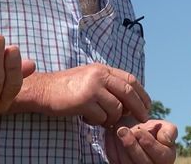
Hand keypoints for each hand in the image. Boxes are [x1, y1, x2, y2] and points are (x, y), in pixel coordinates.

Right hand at [33, 64, 150, 125]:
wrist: (43, 89)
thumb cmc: (67, 86)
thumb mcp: (89, 77)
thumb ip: (107, 83)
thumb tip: (129, 98)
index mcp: (102, 69)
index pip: (130, 80)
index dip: (142, 94)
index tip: (147, 106)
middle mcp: (99, 75)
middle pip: (128, 93)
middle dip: (138, 108)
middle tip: (142, 119)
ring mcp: (92, 87)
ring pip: (116, 108)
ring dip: (112, 118)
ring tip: (100, 118)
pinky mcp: (84, 101)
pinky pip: (101, 117)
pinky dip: (97, 121)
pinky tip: (87, 118)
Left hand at [105, 118, 176, 163]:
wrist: (136, 131)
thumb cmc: (152, 130)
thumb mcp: (164, 127)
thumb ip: (169, 131)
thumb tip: (166, 139)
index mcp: (166, 158)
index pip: (161, 156)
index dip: (149, 143)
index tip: (138, 131)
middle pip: (142, 162)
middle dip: (131, 145)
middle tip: (122, 130)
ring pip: (127, 163)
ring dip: (120, 146)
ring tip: (116, 130)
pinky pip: (115, 161)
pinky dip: (111, 148)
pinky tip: (111, 135)